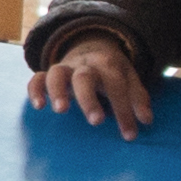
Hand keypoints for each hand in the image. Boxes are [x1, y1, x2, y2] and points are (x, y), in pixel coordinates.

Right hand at [30, 38, 155, 132]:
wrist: (91, 46)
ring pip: (57, 73)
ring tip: (61, 110)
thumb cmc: (112, 72)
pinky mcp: (48, 74)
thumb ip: (138, 97)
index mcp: (107, 65)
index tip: (130, 135)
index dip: (124, 110)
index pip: (117, 86)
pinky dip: (35, 90)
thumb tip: (146, 121)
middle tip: (96, 122)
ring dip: (58, 91)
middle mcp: (84, 65)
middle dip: (89, 99)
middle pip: (85, 77)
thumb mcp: (129, 78)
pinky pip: (37, 78)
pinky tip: (39, 106)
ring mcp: (65, 68)